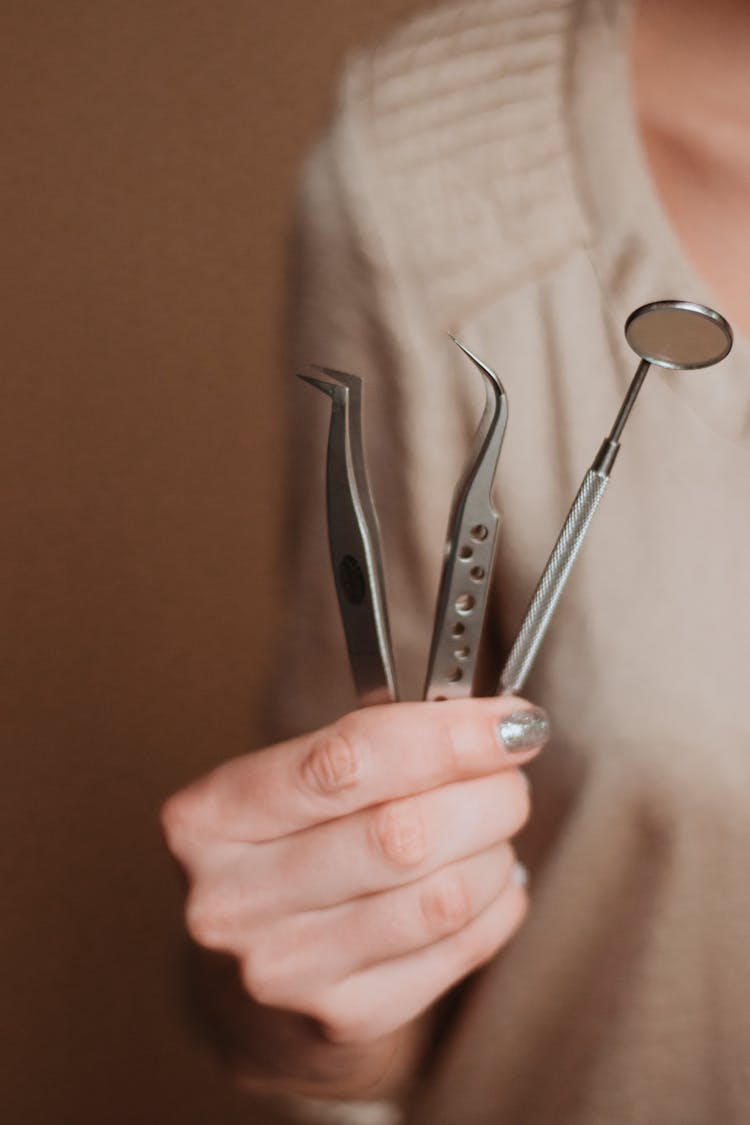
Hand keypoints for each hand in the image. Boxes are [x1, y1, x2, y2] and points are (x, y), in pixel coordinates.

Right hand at [161, 697, 548, 1094]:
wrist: (239, 987)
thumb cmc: (282, 852)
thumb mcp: (288, 788)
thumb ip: (371, 748)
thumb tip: (491, 723)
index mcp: (211, 817)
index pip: (346, 761)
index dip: (446, 738)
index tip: (512, 722)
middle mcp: (235, 900)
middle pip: (403, 835)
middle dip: (486, 795)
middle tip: (510, 777)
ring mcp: (286, 970)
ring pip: (442, 898)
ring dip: (495, 850)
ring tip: (493, 830)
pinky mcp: (342, 1019)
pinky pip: (459, 949)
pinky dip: (497, 903)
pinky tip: (489, 882)